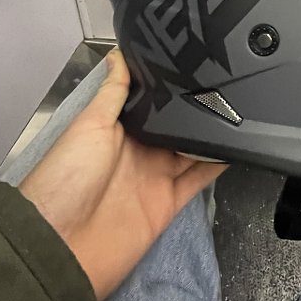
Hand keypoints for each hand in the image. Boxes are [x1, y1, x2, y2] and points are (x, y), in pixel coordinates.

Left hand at [18, 50, 225, 300]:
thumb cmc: (67, 179)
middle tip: (228, 79)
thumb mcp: (88, 126)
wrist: (61, 247)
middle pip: (176, 125)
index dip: (171, 85)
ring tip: (239, 105)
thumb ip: (112, 93)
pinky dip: (217, 164)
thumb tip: (119, 53)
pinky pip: (199, 179)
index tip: (197, 59)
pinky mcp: (170, 202)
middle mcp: (139, 150)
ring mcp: (155, 177)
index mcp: (116, 129)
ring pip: (193, 149)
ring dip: (212, 132)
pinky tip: (236, 145)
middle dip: (198, 106)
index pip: (151, 102)